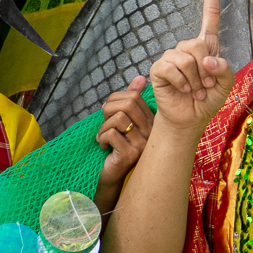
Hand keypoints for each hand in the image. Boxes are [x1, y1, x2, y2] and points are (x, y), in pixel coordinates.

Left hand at [93, 75, 153, 208]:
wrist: (112, 174)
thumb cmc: (115, 145)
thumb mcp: (121, 120)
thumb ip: (130, 100)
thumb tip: (141, 77)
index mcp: (150, 121)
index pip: (133, 96)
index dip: (114, 99)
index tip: (108, 112)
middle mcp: (151, 132)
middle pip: (128, 104)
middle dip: (108, 109)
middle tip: (104, 123)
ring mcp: (143, 144)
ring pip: (119, 118)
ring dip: (104, 126)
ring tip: (104, 137)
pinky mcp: (131, 154)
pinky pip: (112, 134)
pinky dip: (101, 137)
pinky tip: (103, 146)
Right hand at [148, 0, 235, 133]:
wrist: (189, 118)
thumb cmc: (207, 100)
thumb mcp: (225, 85)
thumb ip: (223, 70)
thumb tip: (206, 59)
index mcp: (206, 47)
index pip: (209, 17)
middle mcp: (187, 48)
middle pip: (198, 44)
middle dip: (205, 70)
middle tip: (205, 85)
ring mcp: (172, 56)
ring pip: (186, 58)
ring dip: (195, 80)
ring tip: (194, 90)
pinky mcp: (159, 68)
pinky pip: (172, 68)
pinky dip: (181, 83)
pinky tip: (182, 90)